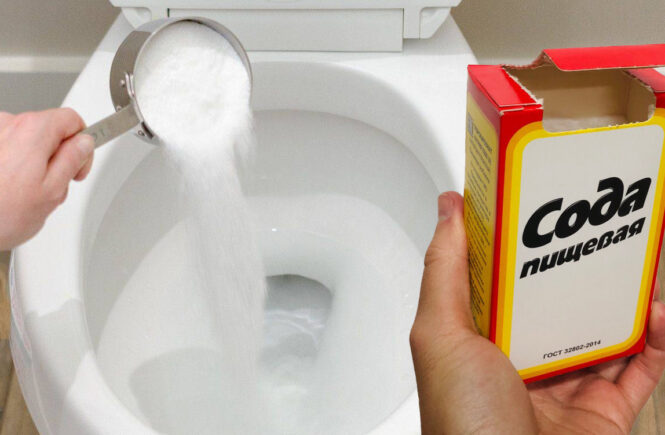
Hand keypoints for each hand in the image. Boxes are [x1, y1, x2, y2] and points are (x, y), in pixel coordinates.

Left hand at [0, 109, 93, 249]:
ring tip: (29, 194)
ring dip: (36, 165)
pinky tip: (12, 190)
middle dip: (58, 158)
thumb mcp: (53, 190)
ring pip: (30, 142)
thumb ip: (74, 160)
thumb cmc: (1, 213)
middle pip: (50, 131)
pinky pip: (10, 150)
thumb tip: (84, 144)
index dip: (82, 144)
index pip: (72, 120)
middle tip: (54, 187)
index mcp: (33, 130)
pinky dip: (16, 167)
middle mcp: (9, 124)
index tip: (79, 166)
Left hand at [410, 191, 664, 433]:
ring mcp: (561, 387)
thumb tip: (446, 211)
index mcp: (475, 340)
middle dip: (575, 267)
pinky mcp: (601, 414)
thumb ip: (444, 270)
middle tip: (595, 231)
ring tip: (632, 264)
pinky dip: (654, 341)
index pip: (497, 280)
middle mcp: (516, 361)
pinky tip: (655, 313)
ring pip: (598, 332)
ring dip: (620, 299)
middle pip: (552, 302)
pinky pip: (637, 370)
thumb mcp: (439, 334)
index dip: (516, 244)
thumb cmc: (463, 425)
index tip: (536, 208)